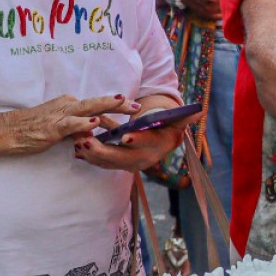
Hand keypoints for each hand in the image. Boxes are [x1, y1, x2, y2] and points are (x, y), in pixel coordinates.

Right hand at [0, 94, 136, 156]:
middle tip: (138, 106)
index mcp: (70, 105)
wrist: (8, 131)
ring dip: (108, 106)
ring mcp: (61, 115)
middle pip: (98, 104)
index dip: (115, 112)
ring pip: (89, 108)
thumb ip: (77, 129)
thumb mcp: (60, 128)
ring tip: (124, 104)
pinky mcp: (53, 127)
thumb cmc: (33, 129)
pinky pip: (71, 124)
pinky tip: (95, 123)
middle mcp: (68, 106)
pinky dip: (83, 123)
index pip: (97, 108)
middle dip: (119, 104)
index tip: (132, 114)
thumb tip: (92, 133)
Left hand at [74, 110, 198, 172]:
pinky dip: (89, 155)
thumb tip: (198, 111)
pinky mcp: (116, 163)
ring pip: (108, 162)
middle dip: (103, 151)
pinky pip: (101, 162)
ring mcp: (128, 164)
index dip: (137, 140)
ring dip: (91, 153)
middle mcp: (143, 160)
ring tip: (77, 141)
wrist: (161, 136)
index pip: (147, 145)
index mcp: (157, 147)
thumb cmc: (167, 124)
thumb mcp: (177, 120)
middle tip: (87, 140)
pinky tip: (77, 146)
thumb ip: (185, 116)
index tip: (125, 135)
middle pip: (121, 158)